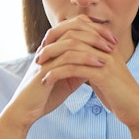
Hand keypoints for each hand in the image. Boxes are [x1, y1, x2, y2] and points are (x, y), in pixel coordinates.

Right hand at [0, 15, 116, 138]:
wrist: (25, 111)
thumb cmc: (44, 96)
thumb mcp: (66, 80)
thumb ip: (78, 69)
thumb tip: (96, 62)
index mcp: (52, 48)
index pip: (73, 26)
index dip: (93, 28)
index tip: (111, 38)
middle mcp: (47, 49)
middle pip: (72, 27)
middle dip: (95, 32)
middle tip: (113, 41)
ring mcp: (45, 58)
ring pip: (70, 41)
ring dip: (92, 44)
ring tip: (109, 52)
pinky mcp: (44, 71)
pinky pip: (66, 59)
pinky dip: (85, 59)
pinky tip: (99, 64)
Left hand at [37, 15, 138, 138]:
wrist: (136, 110)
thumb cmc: (117, 94)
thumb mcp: (102, 73)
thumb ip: (89, 62)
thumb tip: (73, 58)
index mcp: (106, 45)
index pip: (79, 28)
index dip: (59, 35)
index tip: (44, 46)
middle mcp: (106, 48)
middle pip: (73, 34)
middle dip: (52, 43)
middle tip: (38, 55)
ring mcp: (105, 60)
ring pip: (71, 49)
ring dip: (51, 57)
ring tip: (38, 66)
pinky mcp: (103, 74)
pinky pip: (74, 68)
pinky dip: (57, 73)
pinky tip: (46, 80)